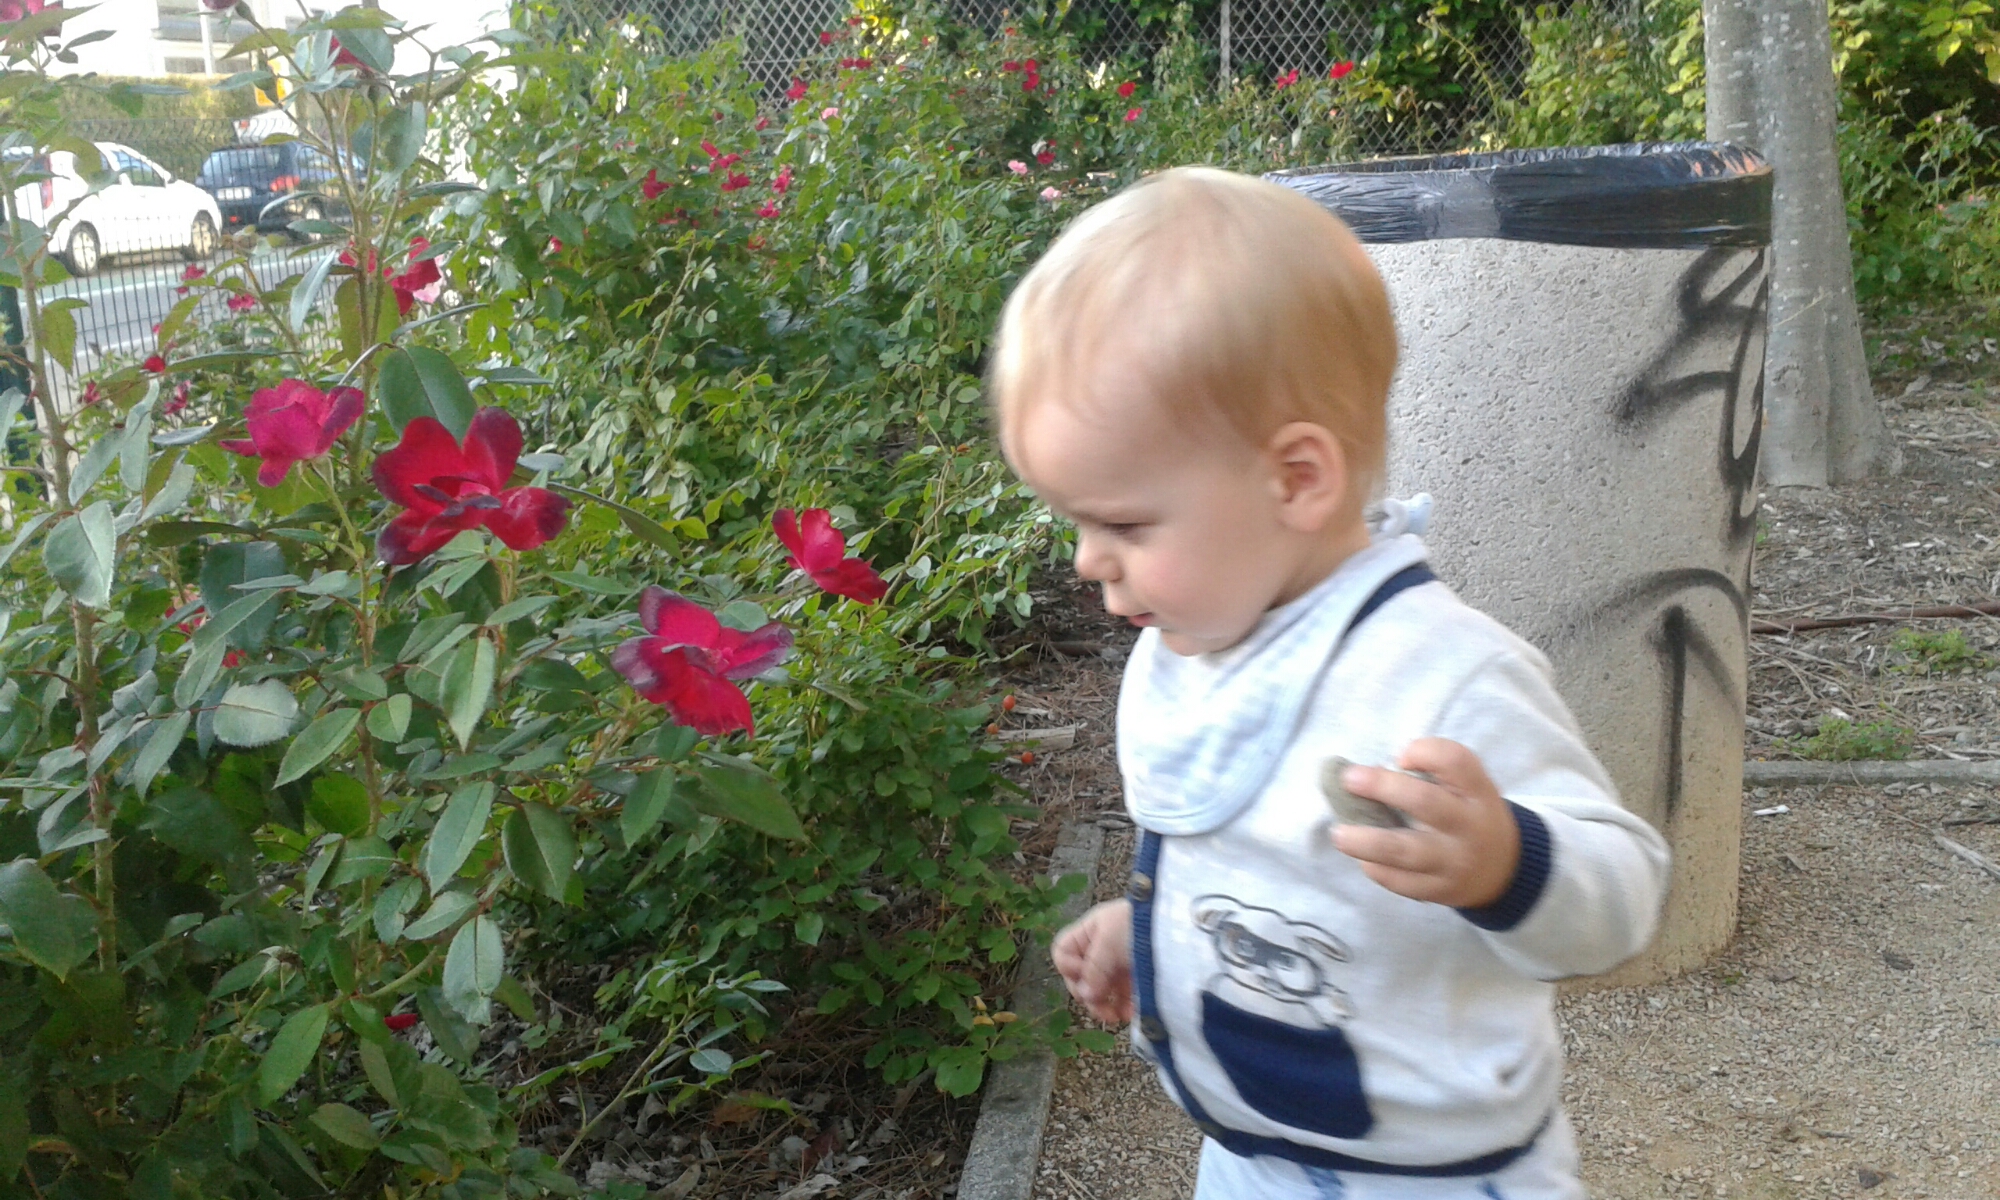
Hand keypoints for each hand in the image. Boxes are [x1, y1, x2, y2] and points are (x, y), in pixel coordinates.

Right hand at [1052, 899, 1134, 1023]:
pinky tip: (1129, 1013)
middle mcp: (1104, 946)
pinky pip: (1122, 996)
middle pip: (1082, 975)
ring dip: (1105, 1004)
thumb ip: (1094, 969)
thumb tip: (1085, 996)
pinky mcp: (1140, 977)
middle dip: (1089, 992)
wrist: (1184, 928)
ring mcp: (1121, 962)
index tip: (1083, 976)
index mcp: (1092, 930)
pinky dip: (1123, 1006)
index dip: (1069, 967)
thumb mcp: (1110, 941)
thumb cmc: (1141, 925)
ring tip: (1115, 1016)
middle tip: (1099, 1005)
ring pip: (1102, 989)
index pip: (1064, 951)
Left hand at [1330, 738, 1520, 908]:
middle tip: (1349, 779)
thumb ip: (1434, 773)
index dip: (1425, 752)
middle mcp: (1469, 826)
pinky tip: (1364, 858)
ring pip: (1404, 850)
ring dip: (1366, 841)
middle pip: (1425, 802)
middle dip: (1382, 787)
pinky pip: (1400, 881)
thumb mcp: (1469, 788)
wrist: (1503, 871)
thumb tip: (1370, 772)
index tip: (1400, 756)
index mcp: (1477, 792)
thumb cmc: (1471, 816)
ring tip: (1339, 834)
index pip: (1456, 762)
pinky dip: (1376, 868)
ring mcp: (1454, 862)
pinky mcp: (1439, 890)